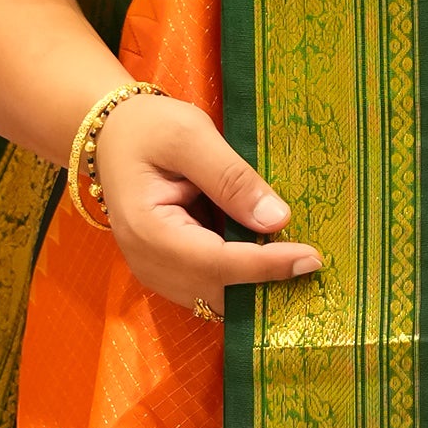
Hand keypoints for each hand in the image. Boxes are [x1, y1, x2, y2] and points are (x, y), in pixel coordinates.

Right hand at [91, 91, 322, 316]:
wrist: (112, 135)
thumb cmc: (147, 127)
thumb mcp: (189, 135)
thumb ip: (231, 177)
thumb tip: (277, 219)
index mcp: (148, 230)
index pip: (218, 262)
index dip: (268, 265)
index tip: (312, 258)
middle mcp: (149, 263)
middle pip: (220, 292)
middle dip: (268, 284)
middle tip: (315, 263)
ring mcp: (157, 273)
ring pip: (217, 299)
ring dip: (258, 287)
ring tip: (299, 262)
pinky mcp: (169, 272)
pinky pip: (211, 289)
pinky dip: (243, 281)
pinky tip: (273, 259)